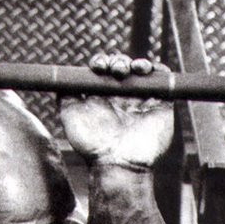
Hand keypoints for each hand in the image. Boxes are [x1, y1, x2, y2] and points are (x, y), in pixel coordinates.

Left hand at [60, 52, 173, 166]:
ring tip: (128, 69)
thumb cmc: (91, 145)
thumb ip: (66, 96)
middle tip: (114, 69)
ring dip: (136, 63)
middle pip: (123, 67)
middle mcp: (122, 96)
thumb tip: (61, 79)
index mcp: (102, 97)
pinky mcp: (160, 104)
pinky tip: (145, 70)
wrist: (117, 163)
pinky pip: (163, 79)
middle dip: (118, 61)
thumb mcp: (70, 117)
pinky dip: (157, 69)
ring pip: (143, 71)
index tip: (98, 66)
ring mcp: (141, 99)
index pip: (104, 71)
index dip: (101, 62)